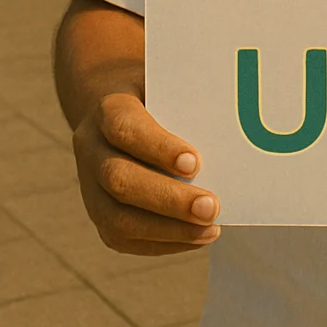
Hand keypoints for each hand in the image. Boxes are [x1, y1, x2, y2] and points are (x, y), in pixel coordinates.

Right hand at [72, 89, 221, 255]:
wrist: (119, 113)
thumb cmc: (159, 96)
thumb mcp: (170, 84)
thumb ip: (191, 98)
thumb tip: (237, 119)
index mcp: (108, 109)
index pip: (125, 128)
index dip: (157, 148)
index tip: (195, 163)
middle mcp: (91, 149)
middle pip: (118, 179)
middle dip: (167, 199)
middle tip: (211, 207)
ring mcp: (89, 186)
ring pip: (116, 217)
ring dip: (167, 229)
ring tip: (210, 228)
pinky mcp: (99, 215)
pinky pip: (122, 238)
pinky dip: (162, 242)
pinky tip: (196, 237)